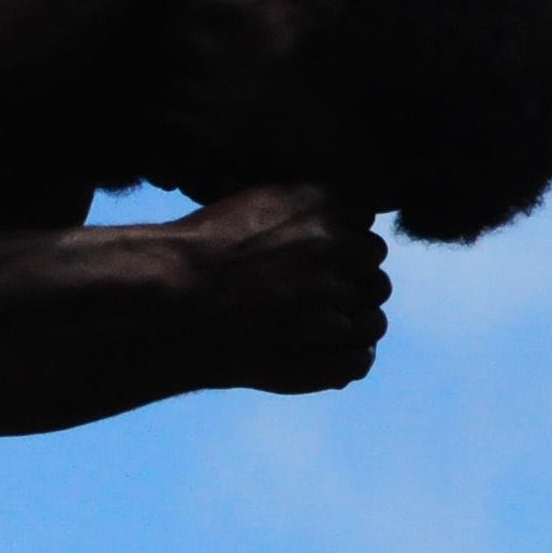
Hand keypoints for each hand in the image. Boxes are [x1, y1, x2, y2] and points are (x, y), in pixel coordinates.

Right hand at [168, 182, 387, 394]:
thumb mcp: (257, 201)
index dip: (343, 236)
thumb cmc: (205, 247)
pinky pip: (362, 348)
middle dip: (352, 269)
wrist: (175, 294)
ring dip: (356, 309)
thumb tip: (336, 210)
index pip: (362, 218)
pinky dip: (350, 351)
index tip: (323, 249)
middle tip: (318, 284)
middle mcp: (338, 242)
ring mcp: (336, 289)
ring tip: (321, 318)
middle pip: (372, 256)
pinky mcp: (328, 332)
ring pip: (375, 303)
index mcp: (322, 202)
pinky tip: (326, 347)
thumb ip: (302, 203)